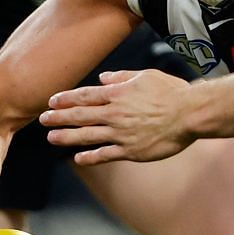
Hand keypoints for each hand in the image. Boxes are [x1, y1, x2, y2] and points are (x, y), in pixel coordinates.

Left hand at [40, 69, 195, 164]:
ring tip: (52, 138)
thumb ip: (122, 77)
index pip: (85, 96)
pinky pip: (105, 154)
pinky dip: (90, 156)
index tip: (52, 101)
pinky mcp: (131, 151)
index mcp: (118, 95)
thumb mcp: (146, 76)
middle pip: (80, 116)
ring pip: (87, 136)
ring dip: (67, 137)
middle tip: (43, 119)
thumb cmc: (172, 92)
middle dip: (59, 118)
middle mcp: (115, 114)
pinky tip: (78, 158)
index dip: (66, 99)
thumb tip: (103, 78)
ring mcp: (121, 134)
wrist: (190, 114)